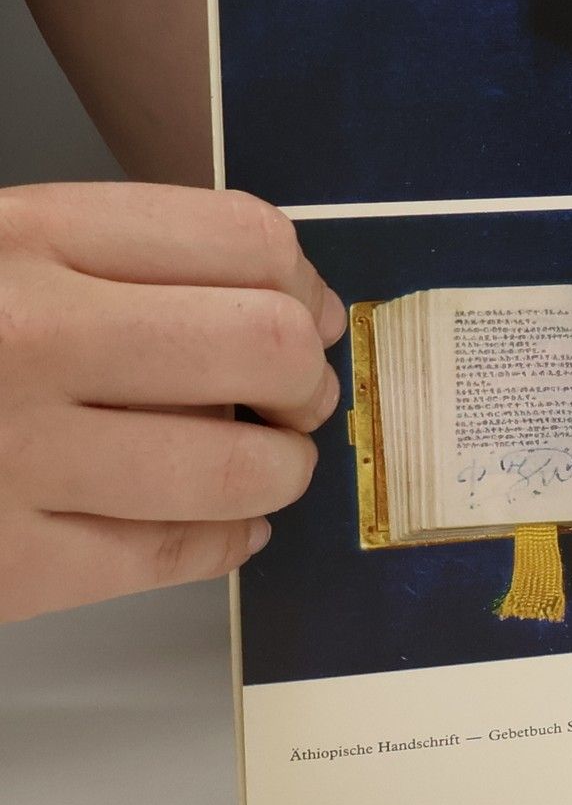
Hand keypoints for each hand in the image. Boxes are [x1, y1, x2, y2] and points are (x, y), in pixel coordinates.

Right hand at [0, 184, 345, 622]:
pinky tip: (224, 529)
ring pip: (240, 465)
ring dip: (280, 469)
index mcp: (23, 237)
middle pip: (265, 345)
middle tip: (296, 397)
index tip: (307, 313)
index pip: (246, 240)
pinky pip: (174, 556)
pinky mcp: (4, 567)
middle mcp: (24, 336)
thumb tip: (281, 301)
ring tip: (265, 464)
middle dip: (306, 379)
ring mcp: (13, 456)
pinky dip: (227, 544)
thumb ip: (110, 262)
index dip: (303, 284)